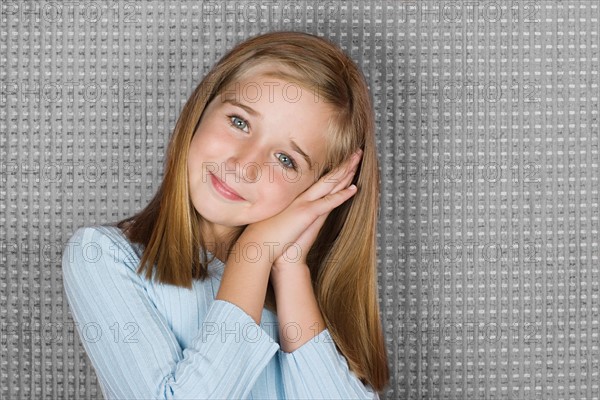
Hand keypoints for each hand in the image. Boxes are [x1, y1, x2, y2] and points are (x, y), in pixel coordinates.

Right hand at [236, 149, 362, 269]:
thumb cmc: (268, 236)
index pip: (319, 179)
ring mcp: (304, 203)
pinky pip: (329, 202)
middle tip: (357, 151)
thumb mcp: (281, 220)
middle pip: (327, 176)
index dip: (333, 169)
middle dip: (344, 163)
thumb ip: (291, 213)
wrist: (258, 244)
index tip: (344, 160)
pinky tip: (353, 189)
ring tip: (358, 159)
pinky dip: (342, 195)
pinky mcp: (307, 213)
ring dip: (346, 171)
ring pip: (330, 183)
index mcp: (297, 197)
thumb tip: (297, 213)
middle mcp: (302, 196)